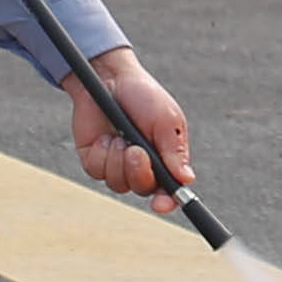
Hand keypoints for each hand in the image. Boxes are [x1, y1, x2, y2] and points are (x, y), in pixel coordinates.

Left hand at [68, 46, 193, 199]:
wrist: (109, 78)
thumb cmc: (143, 96)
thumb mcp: (166, 120)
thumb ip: (174, 151)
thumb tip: (186, 180)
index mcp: (165, 159)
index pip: (170, 190)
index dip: (168, 201)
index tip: (162, 203)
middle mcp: (142, 166)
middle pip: (143, 190)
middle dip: (139, 173)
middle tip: (136, 150)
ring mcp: (117, 164)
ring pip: (118, 183)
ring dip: (119, 159)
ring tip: (119, 135)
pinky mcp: (95, 160)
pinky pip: (98, 172)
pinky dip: (102, 154)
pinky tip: (105, 136)